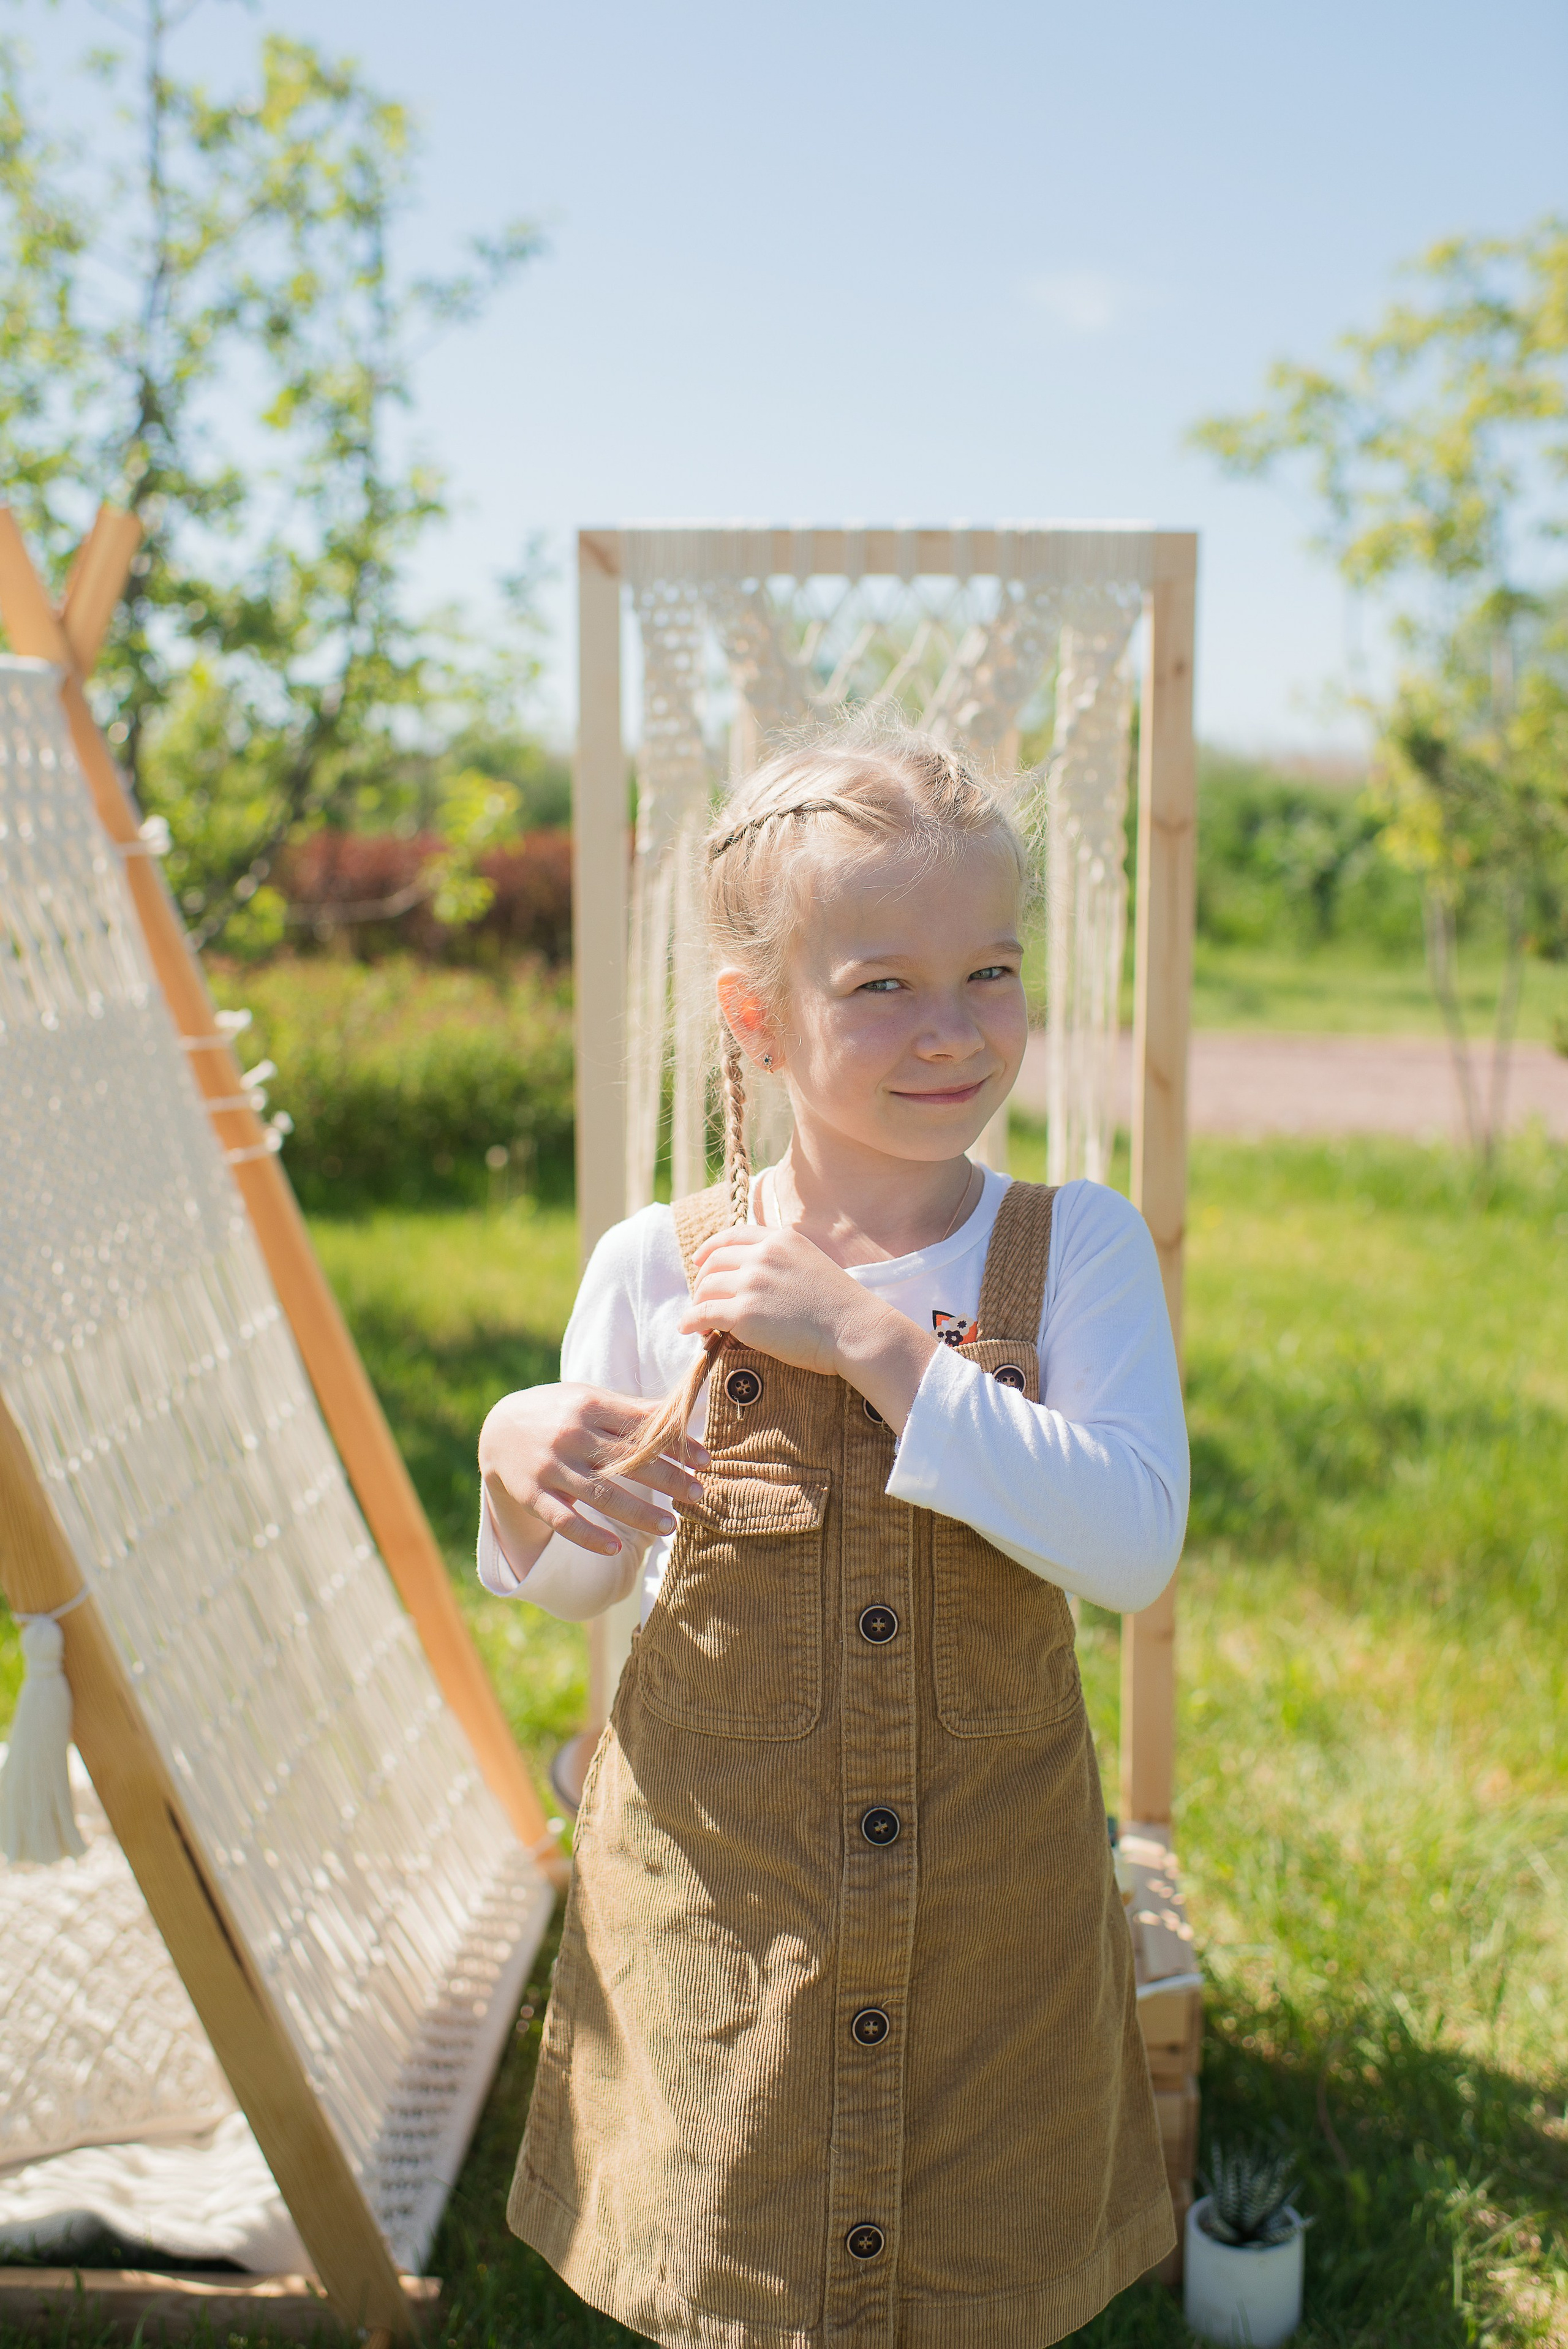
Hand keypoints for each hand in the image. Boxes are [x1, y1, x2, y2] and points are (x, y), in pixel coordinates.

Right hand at [479, 1383, 708, 1572]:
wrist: (499, 1429)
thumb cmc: (560, 1412)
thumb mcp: (591, 1399)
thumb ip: (632, 1410)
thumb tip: (683, 1418)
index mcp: (589, 1406)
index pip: (642, 1427)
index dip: (677, 1445)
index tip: (706, 1462)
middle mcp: (570, 1435)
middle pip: (628, 1462)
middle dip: (667, 1480)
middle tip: (698, 1496)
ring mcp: (551, 1467)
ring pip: (602, 1495)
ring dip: (639, 1513)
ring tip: (670, 1527)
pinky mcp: (533, 1495)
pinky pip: (565, 1521)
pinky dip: (590, 1536)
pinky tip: (615, 1547)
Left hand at [685, 1224, 867, 1376]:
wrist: (854, 1329)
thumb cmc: (842, 1306)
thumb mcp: (813, 1263)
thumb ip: (784, 1260)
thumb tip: (757, 1274)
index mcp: (781, 1240)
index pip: (734, 1235)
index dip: (710, 1247)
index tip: (700, 1258)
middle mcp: (762, 1256)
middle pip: (715, 1262)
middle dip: (702, 1277)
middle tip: (700, 1293)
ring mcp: (751, 1283)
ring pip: (707, 1287)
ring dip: (698, 1301)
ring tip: (698, 1315)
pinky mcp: (743, 1314)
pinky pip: (704, 1313)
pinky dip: (691, 1320)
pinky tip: (686, 1328)